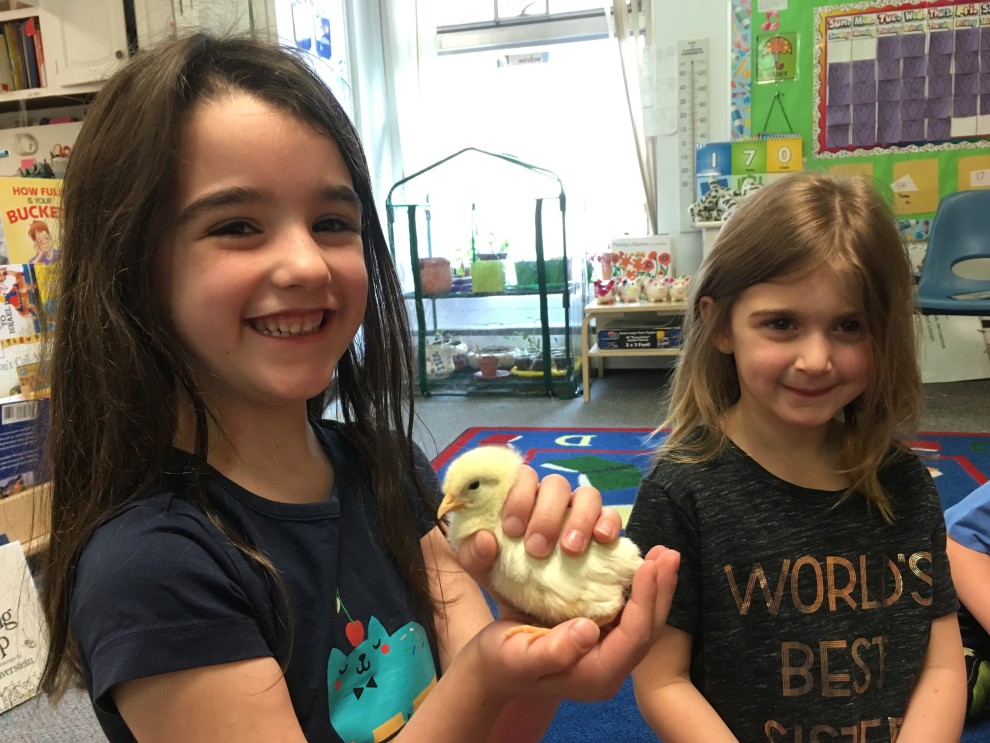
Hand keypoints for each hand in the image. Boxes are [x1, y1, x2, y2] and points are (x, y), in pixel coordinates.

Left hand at [455, 465, 622, 585]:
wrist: (532, 610)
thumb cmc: (505, 577)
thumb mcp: (482, 570)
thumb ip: (472, 553)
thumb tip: (484, 538)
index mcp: (522, 498)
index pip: (522, 476)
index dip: (517, 496)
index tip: (511, 529)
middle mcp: (552, 500)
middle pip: (555, 483)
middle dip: (546, 514)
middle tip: (536, 548)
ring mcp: (580, 512)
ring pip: (587, 495)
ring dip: (578, 519)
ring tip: (569, 550)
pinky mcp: (603, 528)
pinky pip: (612, 515)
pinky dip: (608, 523)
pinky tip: (601, 540)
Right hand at [458, 545, 679, 702]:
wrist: (489, 668)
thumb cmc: (500, 661)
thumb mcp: (519, 656)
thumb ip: (554, 649)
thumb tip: (590, 630)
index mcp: (596, 675)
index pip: (634, 637)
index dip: (645, 600)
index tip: (649, 564)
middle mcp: (608, 666)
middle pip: (647, 628)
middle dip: (660, 589)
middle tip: (668, 553)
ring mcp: (606, 652)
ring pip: (642, 620)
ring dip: (654, 587)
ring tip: (661, 554)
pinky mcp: (599, 636)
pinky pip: (628, 613)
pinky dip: (637, 588)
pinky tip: (637, 564)